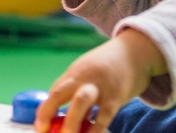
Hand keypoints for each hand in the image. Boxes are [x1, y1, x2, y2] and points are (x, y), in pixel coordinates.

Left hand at [34, 29, 166, 132]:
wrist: (136, 51)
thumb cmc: (109, 68)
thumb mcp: (89, 75)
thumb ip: (77, 95)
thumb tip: (63, 122)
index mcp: (75, 73)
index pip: (54, 92)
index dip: (43, 112)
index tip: (39, 127)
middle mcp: (84, 78)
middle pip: (60, 93)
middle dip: (48, 112)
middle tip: (45, 131)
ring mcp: (100, 85)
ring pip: (82, 101)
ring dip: (71, 121)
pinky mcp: (117, 95)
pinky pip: (104, 113)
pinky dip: (96, 128)